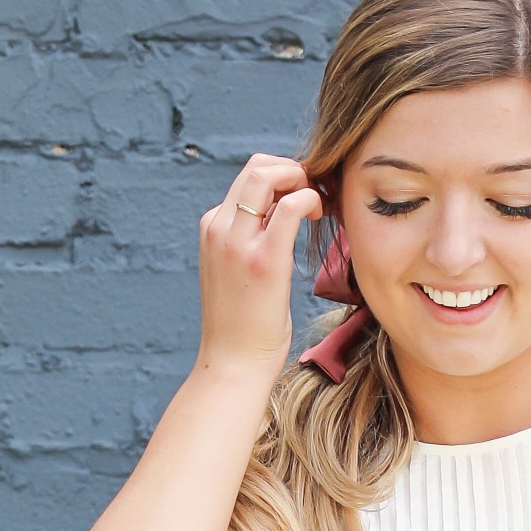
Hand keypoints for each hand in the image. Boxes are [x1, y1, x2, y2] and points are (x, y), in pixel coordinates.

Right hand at [196, 152, 324, 377]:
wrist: (232, 364)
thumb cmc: (241, 326)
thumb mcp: (236, 271)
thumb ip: (249, 239)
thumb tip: (280, 217)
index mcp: (212, 228)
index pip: (247, 176)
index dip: (280, 175)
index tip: (301, 194)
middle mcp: (219, 228)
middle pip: (256, 166)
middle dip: (292, 170)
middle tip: (314, 194)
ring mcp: (238, 242)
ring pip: (268, 174)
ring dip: (301, 180)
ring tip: (317, 206)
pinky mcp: (264, 259)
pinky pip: (290, 205)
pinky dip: (310, 199)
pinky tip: (318, 216)